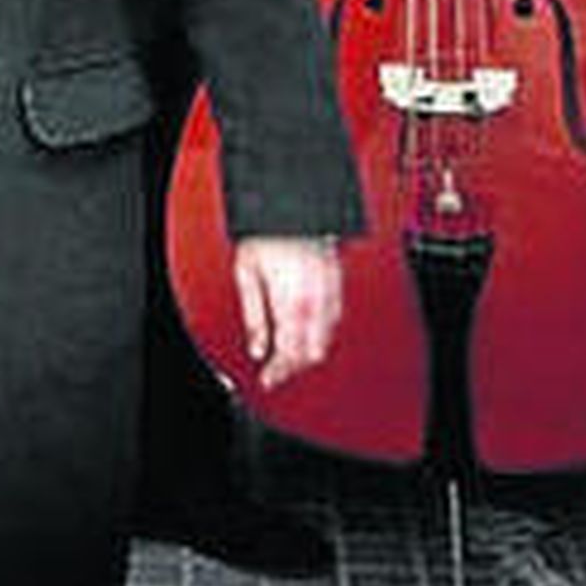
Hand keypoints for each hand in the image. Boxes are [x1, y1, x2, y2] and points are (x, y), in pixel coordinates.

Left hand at [232, 235, 342, 388]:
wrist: (293, 207)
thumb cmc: (267, 234)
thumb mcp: (247, 275)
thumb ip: (254, 317)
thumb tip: (258, 347)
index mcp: (293, 303)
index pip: (291, 352)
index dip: (279, 371)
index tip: (269, 379)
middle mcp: (317, 301)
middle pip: (312, 352)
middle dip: (295, 364)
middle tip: (277, 366)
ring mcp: (331, 291)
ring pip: (327, 338)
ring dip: (309, 348)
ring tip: (290, 350)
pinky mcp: (338, 282)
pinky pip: (335, 318)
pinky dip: (322, 330)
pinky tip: (308, 329)